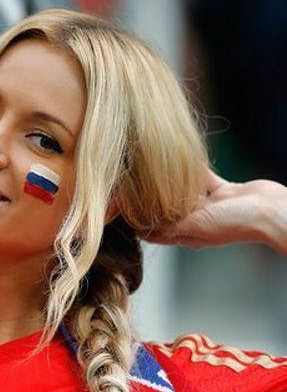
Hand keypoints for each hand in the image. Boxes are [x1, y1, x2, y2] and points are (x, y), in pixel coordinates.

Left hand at [144, 168, 286, 252]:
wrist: (269, 211)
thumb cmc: (235, 223)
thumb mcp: (195, 226)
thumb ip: (169, 226)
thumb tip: (140, 229)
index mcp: (187, 234)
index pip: (156, 231)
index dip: (139, 222)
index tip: (122, 210)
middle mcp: (196, 222)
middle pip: (168, 211)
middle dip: (152, 201)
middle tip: (132, 184)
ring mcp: (211, 207)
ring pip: (185, 194)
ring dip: (172, 184)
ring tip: (154, 169)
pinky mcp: (224, 191)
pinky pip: (204, 179)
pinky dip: (194, 169)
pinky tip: (183, 157)